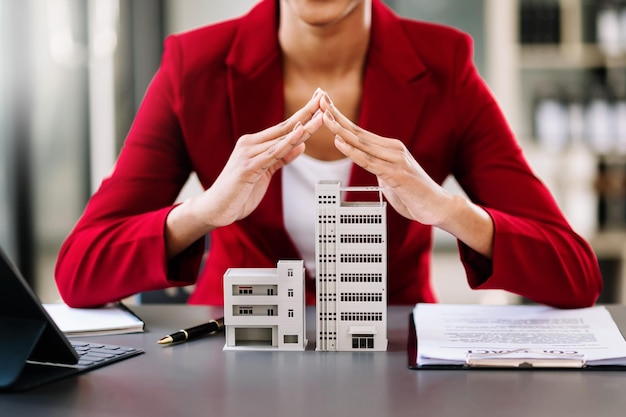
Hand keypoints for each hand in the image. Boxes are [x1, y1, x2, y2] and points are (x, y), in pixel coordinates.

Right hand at [165, 89, 323, 256]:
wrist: (215, 208)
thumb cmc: (239, 192)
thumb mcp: (264, 172)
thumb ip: (281, 158)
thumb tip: (301, 145)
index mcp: (254, 144)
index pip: (284, 127)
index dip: (303, 115)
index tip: (318, 101)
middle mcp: (250, 144)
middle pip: (285, 127)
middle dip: (306, 112)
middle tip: (323, 96)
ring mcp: (248, 154)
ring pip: (282, 139)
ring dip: (304, 126)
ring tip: (321, 115)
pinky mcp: (248, 167)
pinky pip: (273, 154)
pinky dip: (288, 143)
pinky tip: (301, 133)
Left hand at [319, 92, 493, 256]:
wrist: (438, 207)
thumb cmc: (415, 194)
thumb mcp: (391, 178)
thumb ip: (379, 168)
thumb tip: (367, 164)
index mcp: (390, 148)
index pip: (360, 132)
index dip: (341, 118)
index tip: (326, 105)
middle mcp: (393, 149)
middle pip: (358, 131)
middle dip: (337, 115)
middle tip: (320, 99)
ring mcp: (396, 160)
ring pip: (361, 143)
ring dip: (340, 129)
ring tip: (324, 116)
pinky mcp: (397, 174)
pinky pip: (369, 161)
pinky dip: (352, 151)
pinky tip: (339, 142)